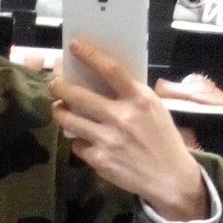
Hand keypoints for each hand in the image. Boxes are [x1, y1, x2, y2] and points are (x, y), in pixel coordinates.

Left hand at [50, 39, 207, 221]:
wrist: (168, 176)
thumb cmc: (161, 137)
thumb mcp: (154, 108)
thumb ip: (130, 94)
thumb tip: (98, 78)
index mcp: (139, 99)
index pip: (110, 69)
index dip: (89, 54)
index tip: (74, 45)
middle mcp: (121, 117)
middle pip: (77, 95)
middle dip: (59, 87)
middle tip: (54, 84)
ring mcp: (107, 139)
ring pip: (68, 120)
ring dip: (59, 112)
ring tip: (59, 109)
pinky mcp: (98, 159)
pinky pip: (76, 144)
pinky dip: (78, 140)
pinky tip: (85, 139)